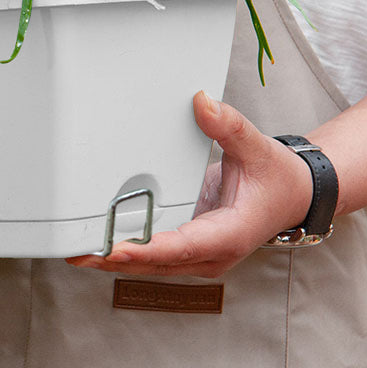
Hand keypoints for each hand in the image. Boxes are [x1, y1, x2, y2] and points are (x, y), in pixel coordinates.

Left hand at [66, 91, 313, 277]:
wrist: (293, 195)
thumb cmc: (278, 178)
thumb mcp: (257, 147)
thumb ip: (228, 126)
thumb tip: (203, 103)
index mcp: (228, 235)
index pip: (180, 248)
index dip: (144, 249)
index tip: (113, 248)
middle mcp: (211, 253)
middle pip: (155, 264)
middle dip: (113, 258)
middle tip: (74, 248)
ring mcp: (198, 255)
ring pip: (150, 265)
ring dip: (113, 258)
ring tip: (74, 246)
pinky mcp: (188, 248)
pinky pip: (153, 254)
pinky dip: (125, 250)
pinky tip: (97, 240)